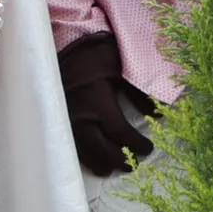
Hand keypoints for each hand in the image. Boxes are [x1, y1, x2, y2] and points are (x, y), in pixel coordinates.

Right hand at [60, 33, 155, 175]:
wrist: (61, 42)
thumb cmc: (94, 53)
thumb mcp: (121, 67)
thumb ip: (139, 92)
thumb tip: (157, 114)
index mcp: (97, 101)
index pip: (120, 132)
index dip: (135, 144)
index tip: (148, 148)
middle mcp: (79, 114)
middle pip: (101, 148)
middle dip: (118, 159)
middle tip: (132, 165)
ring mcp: (64, 118)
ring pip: (82, 149)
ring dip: (98, 162)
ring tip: (110, 169)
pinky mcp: (54, 117)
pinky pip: (68, 142)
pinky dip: (80, 154)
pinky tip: (88, 158)